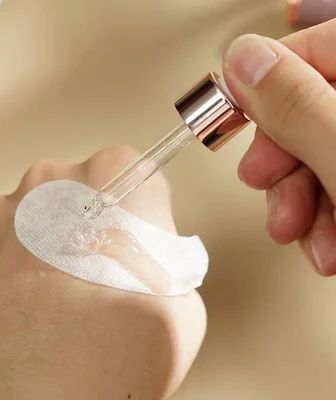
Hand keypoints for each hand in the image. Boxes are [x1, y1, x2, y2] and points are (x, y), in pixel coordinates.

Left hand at [0, 146, 205, 399]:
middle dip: (82, 221)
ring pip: (24, 215)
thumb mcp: (181, 294)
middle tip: (87, 271)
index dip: (132, 207)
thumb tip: (140, 256)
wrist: (48, 398)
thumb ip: (161, 256)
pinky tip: (8, 307)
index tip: (128, 235)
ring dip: (36, 245)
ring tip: (45, 297)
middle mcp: (51, 178)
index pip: (128, 170)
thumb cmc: (126, 347)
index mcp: (115, 176)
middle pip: (72, 187)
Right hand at [223, 19, 335, 275]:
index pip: (319, 49)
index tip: (238, 111)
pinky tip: (326, 246)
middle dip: (281, 157)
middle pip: (313, 110)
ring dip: (297, 201)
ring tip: (299, 234)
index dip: (268, 81)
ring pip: (319, 156)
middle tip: (262, 180)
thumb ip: (298, 106)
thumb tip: (244, 60)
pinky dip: (322, 221)